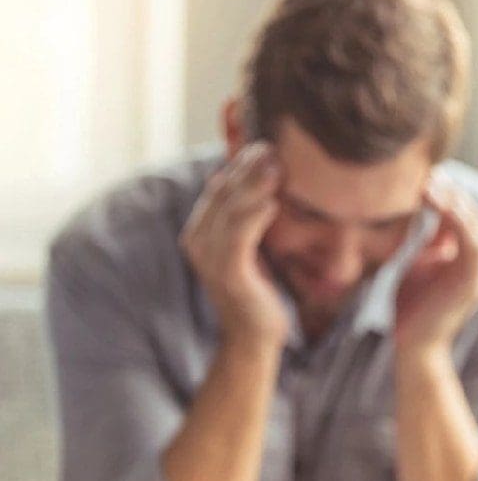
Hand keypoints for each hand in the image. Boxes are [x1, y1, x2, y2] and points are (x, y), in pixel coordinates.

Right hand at [180, 142, 287, 350]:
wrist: (253, 336)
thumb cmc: (257, 289)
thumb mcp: (252, 246)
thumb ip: (249, 219)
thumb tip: (262, 184)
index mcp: (201, 230)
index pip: (219, 186)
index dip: (240, 163)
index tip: (266, 144)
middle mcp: (198, 240)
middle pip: (222, 192)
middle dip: (247, 167)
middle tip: (273, 146)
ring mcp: (209, 257)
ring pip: (230, 210)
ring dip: (254, 186)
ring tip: (276, 166)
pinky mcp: (228, 273)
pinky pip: (239, 238)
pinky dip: (255, 218)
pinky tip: (273, 203)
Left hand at [393, 180, 477, 351]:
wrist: (414, 343)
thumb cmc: (414, 305)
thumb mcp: (423, 262)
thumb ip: (432, 239)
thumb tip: (432, 208)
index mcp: (474, 259)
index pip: (466, 217)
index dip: (447, 195)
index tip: (423, 175)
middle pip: (472, 215)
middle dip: (450, 192)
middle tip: (425, 171)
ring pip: (474, 223)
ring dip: (452, 200)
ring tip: (429, 182)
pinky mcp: (476, 278)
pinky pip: (471, 238)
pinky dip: (455, 216)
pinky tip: (436, 200)